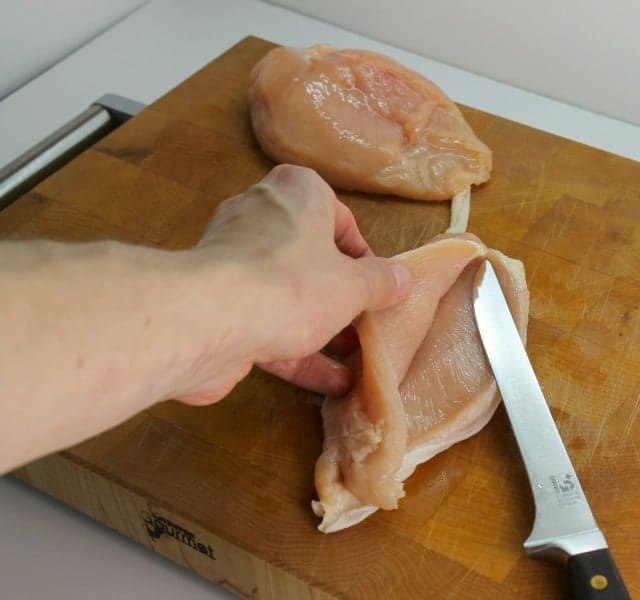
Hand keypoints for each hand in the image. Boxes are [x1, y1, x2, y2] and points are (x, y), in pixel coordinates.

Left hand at [176, 165, 410, 403]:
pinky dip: (295, 349)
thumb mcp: (353, 285)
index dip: (361, 255)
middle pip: (309, 257)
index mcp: (296, 193)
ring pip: (286, 294)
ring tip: (354, 358)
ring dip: (320, 328)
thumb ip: (380, 282)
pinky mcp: (217, 303)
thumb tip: (403, 278)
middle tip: (365, 322)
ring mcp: (233, 261)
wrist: (210, 321)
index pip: (338, 215)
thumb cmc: (292, 284)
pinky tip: (329, 382)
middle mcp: (260, 216)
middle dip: (339, 295)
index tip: (376, 285)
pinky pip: (265, 323)